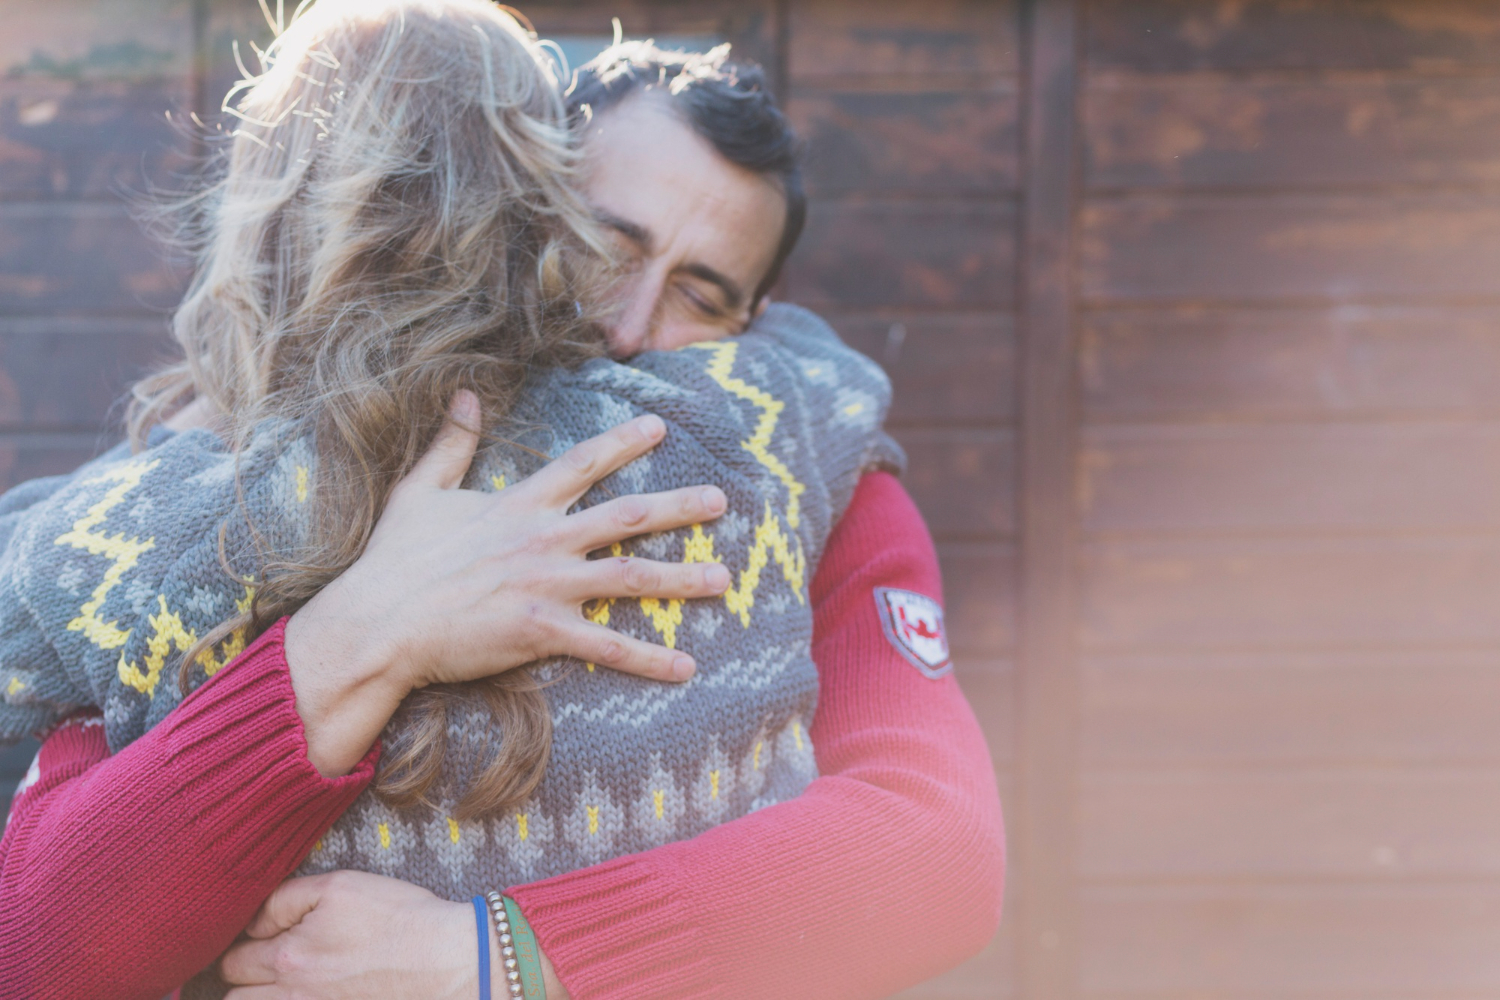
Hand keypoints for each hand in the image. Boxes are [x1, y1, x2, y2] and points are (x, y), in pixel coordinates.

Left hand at [221, 872, 572, 999]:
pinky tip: (303, 989)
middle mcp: (293, 995)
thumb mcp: (341, 885)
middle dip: (244, 975)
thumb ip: (285, 898)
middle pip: (236, 995)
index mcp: (287, 958)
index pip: (234, 959)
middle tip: (261, 960)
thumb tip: (254, 920)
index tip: (258, 934)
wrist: (449, 959)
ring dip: (258, 994)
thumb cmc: (400, 917)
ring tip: (276, 980)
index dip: (244, 942)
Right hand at [282, 392, 729, 774]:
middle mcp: (544, 540)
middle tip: (723, 501)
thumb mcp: (420, 490)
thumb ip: (450, 443)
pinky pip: (608, 647)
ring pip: (631, 579)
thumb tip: (464, 394)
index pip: (582, 463)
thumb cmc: (394, 560)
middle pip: (628, 518)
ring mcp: (548, 586)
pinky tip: (687, 667)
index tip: (660, 426)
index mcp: (519, 504)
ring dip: (682, 579)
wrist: (378, 624)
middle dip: (680, 508)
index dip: (623, 443)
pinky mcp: (544, 633)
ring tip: (724, 580)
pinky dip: (650, 658)